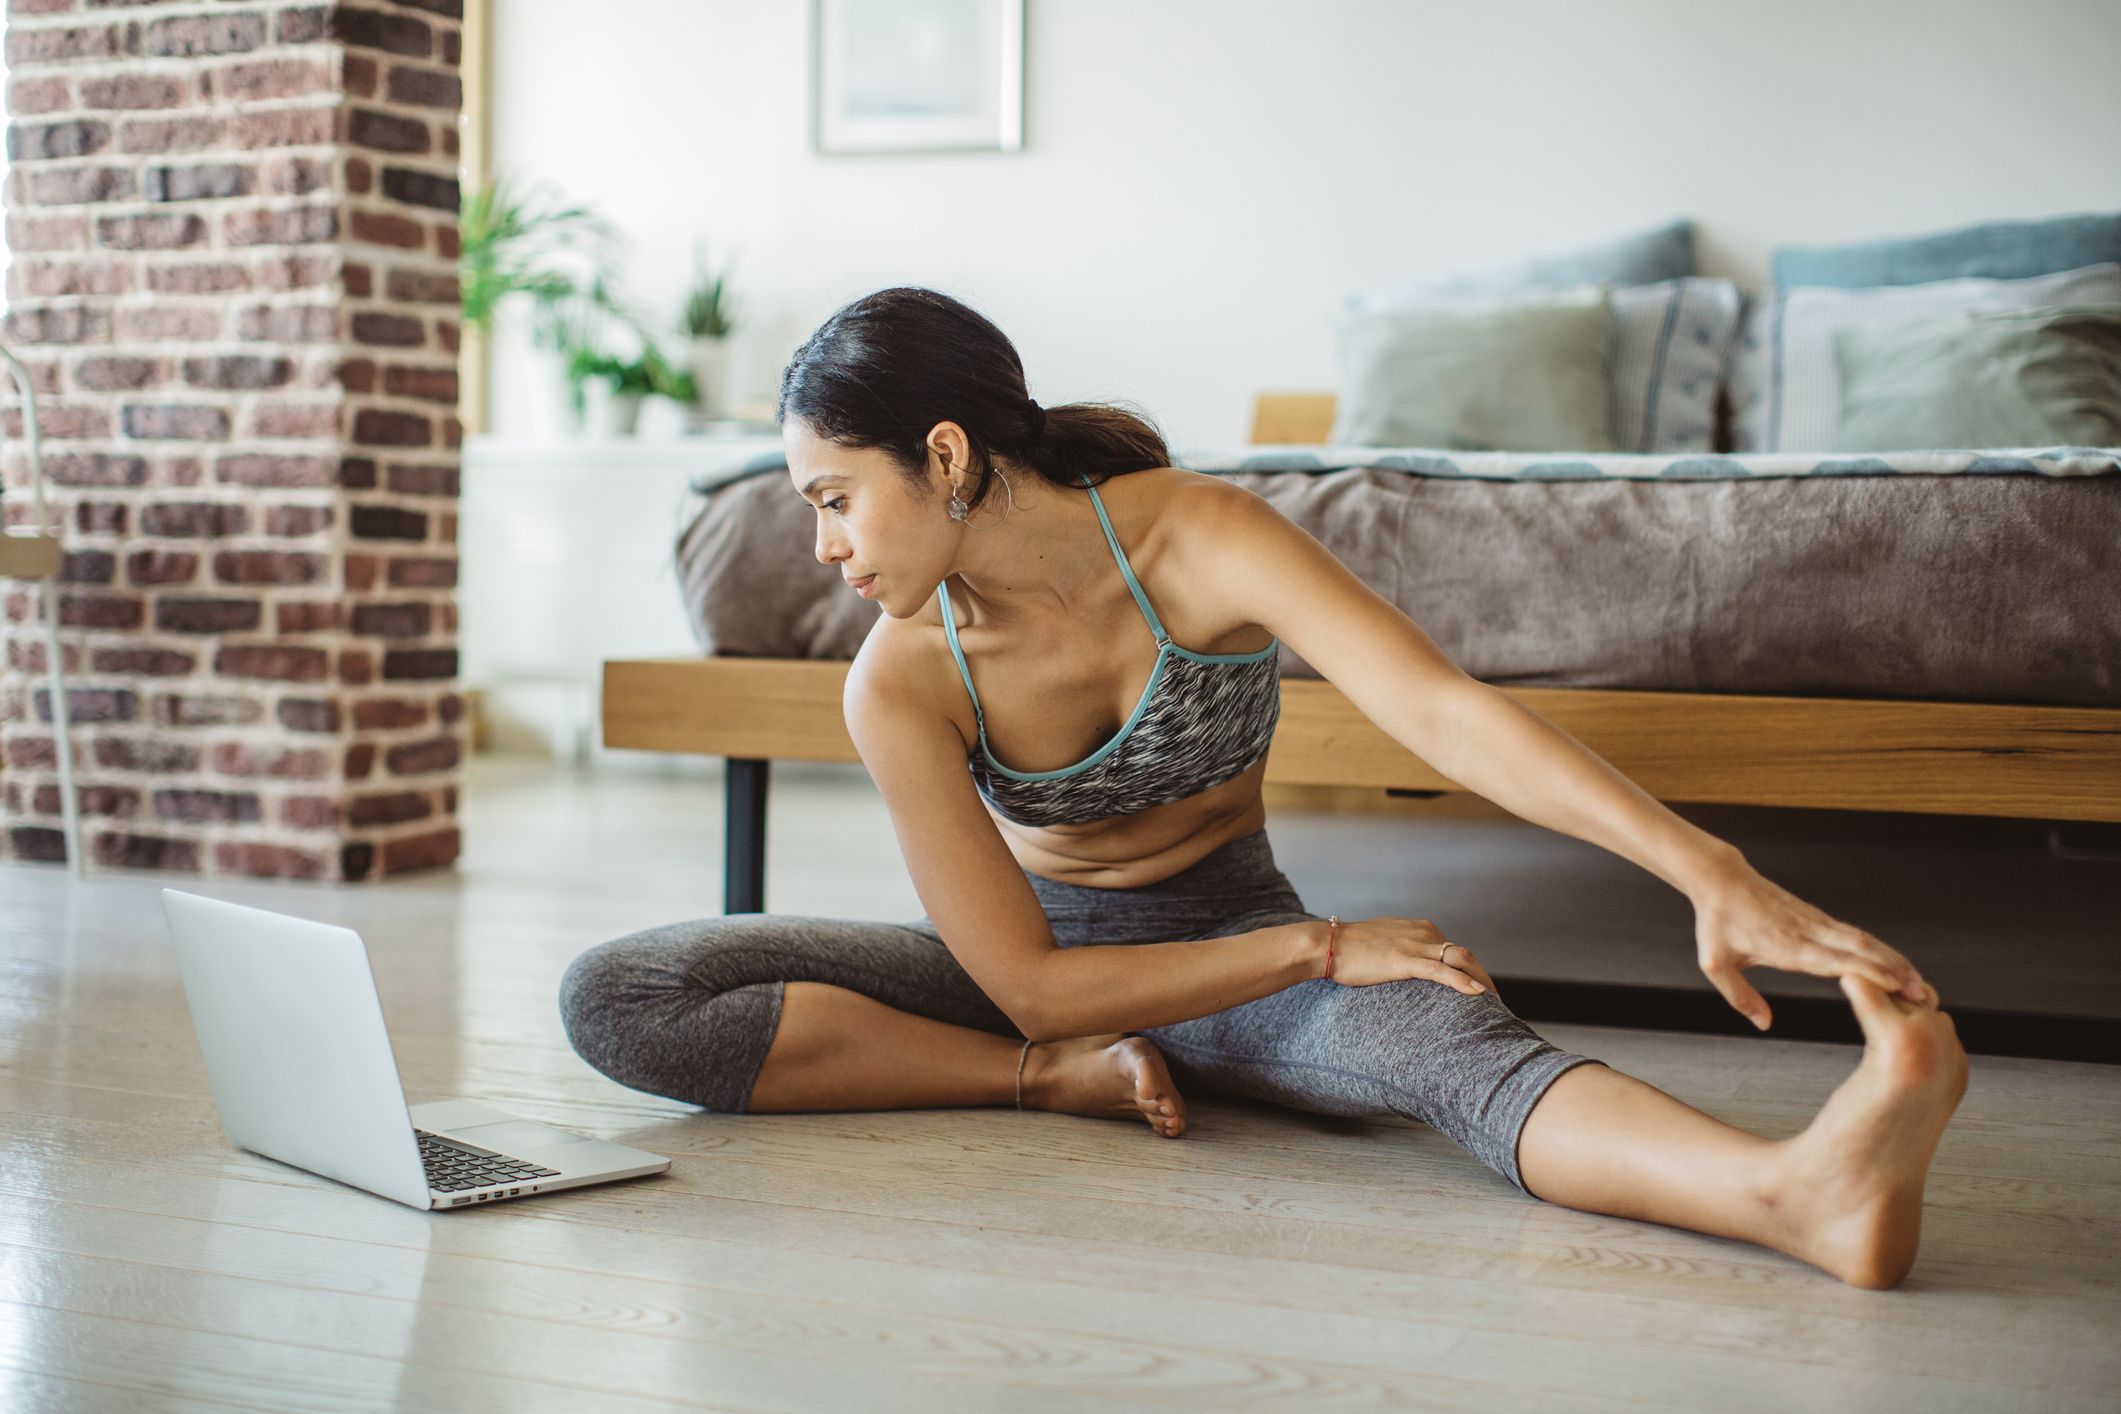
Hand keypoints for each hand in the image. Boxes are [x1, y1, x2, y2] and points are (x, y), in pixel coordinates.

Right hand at [1323, 916, 1499, 999]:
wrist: (1328, 945)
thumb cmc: (1349, 948)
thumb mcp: (1383, 944)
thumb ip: (1402, 951)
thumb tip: (1407, 968)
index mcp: (1419, 929)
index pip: (1455, 950)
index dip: (1471, 970)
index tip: (1480, 988)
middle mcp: (1423, 933)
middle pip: (1465, 955)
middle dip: (1484, 977)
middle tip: (1497, 1001)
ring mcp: (1415, 945)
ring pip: (1460, 961)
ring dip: (1482, 981)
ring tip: (1496, 1003)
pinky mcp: (1405, 960)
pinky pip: (1442, 971)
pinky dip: (1463, 982)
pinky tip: (1478, 995)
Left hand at [1692, 864, 1928, 1029]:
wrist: (1721, 880)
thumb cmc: (1717, 923)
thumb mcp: (1715, 964)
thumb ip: (1740, 996)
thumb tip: (1765, 1024)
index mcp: (1785, 945)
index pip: (1833, 960)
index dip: (1867, 972)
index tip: (1895, 987)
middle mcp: (1806, 932)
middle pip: (1859, 949)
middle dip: (1893, 970)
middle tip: (1922, 994)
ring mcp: (1815, 922)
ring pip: (1862, 940)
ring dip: (1892, 959)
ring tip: (1919, 983)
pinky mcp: (1817, 917)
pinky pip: (1853, 933)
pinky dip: (1879, 949)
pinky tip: (1895, 963)